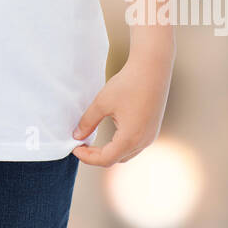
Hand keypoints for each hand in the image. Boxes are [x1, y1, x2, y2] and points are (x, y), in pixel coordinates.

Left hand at [70, 50, 172, 166]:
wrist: (151, 68)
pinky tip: (110, 134)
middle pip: (116, 159)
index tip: (74, 148)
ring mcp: (150, 136)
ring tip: (92, 141)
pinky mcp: (152, 129)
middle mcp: (143, 142)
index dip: (87, 157)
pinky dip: (120, 145)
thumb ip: (88, 122)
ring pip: (126, 154)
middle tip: (81, 144)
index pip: (105, 159)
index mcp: (130, 138)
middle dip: (96, 155)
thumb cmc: (127, 84)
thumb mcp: (102, 102)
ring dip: (109, 151)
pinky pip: (134, 145)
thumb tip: (76, 136)